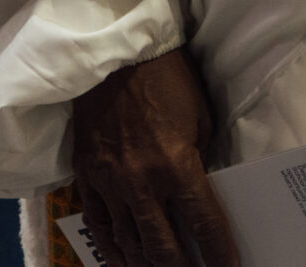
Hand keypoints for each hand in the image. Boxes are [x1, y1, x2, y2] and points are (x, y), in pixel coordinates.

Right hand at [69, 50, 239, 266]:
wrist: (116, 59)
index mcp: (177, 165)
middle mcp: (141, 183)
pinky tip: (123, 263)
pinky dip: (111, 250)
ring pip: (128, 242)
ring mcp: (110, 184)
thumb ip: (201, 159)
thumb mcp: (201, 118)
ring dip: (147, 264)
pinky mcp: (87, 177)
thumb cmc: (170, 82)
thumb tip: (205, 189)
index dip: (218, 252)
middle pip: (162, 245)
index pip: (202, 222)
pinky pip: (98, 224)